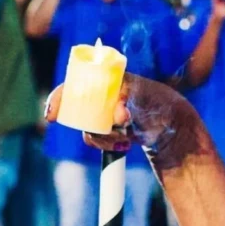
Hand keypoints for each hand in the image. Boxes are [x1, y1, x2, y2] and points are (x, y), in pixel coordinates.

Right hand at [44, 73, 193, 153]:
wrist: (171, 124)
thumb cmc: (159, 102)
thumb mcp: (145, 96)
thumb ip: (128, 99)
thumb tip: (116, 114)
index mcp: (105, 79)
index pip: (74, 84)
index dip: (59, 99)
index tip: (53, 116)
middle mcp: (99, 96)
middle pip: (76, 112)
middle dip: (89, 126)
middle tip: (116, 129)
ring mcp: (102, 114)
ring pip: (87, 130)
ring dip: (103, 138)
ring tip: (126, 137)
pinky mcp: (107, 131)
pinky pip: (97, 141)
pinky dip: (108, 146)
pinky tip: (126, 145)